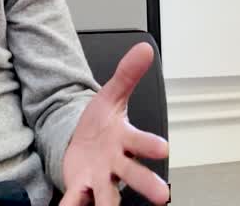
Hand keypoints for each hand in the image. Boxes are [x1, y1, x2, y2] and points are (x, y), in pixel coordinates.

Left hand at [60, 43, 169, 205]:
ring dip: (109, 203)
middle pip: (133, 174)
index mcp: (125, 140)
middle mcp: (116, 163)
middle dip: (146, 184)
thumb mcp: (111, 95)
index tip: (163, 148)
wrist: (79, 143)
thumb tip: (144, 49)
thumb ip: (127, 74)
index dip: (151, 145)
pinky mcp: (80, 188)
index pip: (141, 141)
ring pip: (108, 195)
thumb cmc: (100, 124)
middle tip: (162, 196)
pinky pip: (76, 202)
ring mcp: (99, 179)